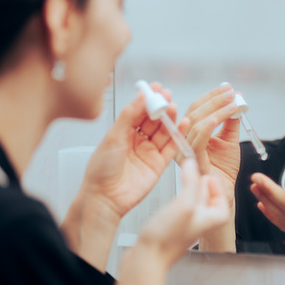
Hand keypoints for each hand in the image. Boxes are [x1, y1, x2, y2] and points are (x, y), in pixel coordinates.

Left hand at [63, 83, 182, 270]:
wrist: (104, 196)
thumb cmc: (101, 169)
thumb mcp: (113, 136)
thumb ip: (129, 115)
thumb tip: (141, 95)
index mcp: (123, 132)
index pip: (139, 111)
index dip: (148, 99)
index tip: (155, 88)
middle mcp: (137, 140)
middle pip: (154, 120)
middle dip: (161, 107)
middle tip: (167, 97)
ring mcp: (148, 152)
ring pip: (164, 132)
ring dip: (170, 119)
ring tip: (174, 108)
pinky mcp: (158, 164)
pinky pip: (171, 147)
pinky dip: (179, 136)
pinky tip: (183, 124)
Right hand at [117, 159, 229, 284]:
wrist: (148, 257)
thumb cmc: (168, 239)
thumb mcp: (185, 204)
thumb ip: (191, 182)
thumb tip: (192, 164)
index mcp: (213, 218)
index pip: (223, 198)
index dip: (216, 185)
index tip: (207, 175)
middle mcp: (201, 221)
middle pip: (207, 197)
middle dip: (201, 183)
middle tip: (195, 171)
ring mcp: (187, 222)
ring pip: (194, 199)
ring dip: (190, 187)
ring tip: (185, 177)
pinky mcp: (173, 223)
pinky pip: (181, 204)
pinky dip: (180, 194)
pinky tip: (173, 192)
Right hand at [183, 83, 239, 194]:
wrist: (224, 192)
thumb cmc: (223, 170)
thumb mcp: (229, 140)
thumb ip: (230, 121)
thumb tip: (236, 100)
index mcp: (188, 133)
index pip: (196, 109)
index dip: (211, 96)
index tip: (228, 88)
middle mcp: (182, 140)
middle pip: (194, 111)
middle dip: (214, 99)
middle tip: (231, 92)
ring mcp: (183, 149)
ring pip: (196, 120)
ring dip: (217, 107)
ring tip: (233, 101)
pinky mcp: (190, 158)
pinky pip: (200, 136)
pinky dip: (213, 121)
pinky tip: (226, 113)